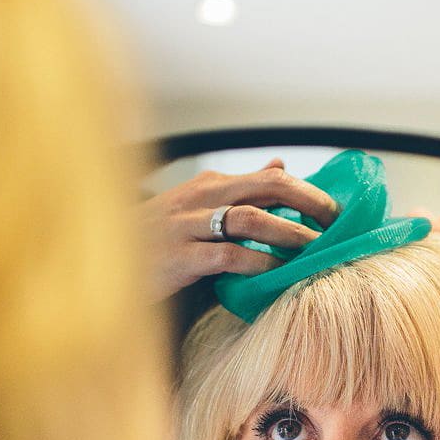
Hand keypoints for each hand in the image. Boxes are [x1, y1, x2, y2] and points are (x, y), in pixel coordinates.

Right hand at [141, 159, 340, 300]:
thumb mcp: (199, 207)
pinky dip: (259, 264)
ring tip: (316, 251)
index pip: (271, 179)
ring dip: (290, 234)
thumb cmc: (158, 240)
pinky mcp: (179, 258)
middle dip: (309, 206)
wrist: (102, 267)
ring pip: (252, 219)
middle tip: (336, 228)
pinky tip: (278, 274)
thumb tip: (282, 165)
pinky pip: (229, 257)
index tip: (337, 215)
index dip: (310, 194)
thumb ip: (242, 189)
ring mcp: (188, 226)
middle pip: (268, 188)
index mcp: (210, 185)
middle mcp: (200, 197)